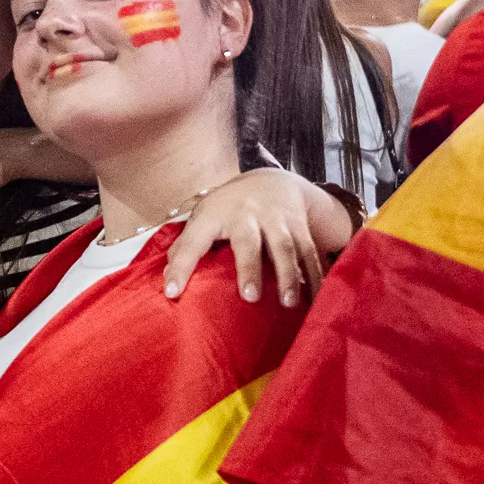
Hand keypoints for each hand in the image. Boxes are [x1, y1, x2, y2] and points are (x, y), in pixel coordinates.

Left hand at [161, 167, 346, 305]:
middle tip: (249, 297)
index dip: (182, 266)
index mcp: (214, 214)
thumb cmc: (228, 208)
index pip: (194, 241)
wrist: (272, 181)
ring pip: (285, 247)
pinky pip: (310, 253)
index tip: (172, 292)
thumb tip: (166, 282)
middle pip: (249, 241)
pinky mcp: (300, 226)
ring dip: (289, 276)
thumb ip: (185, 247)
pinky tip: (318, 297)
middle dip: (249, 268)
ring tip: (288, 303)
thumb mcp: (203, 218)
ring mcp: (276, 219)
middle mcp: (247, 214)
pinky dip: (316, 275)